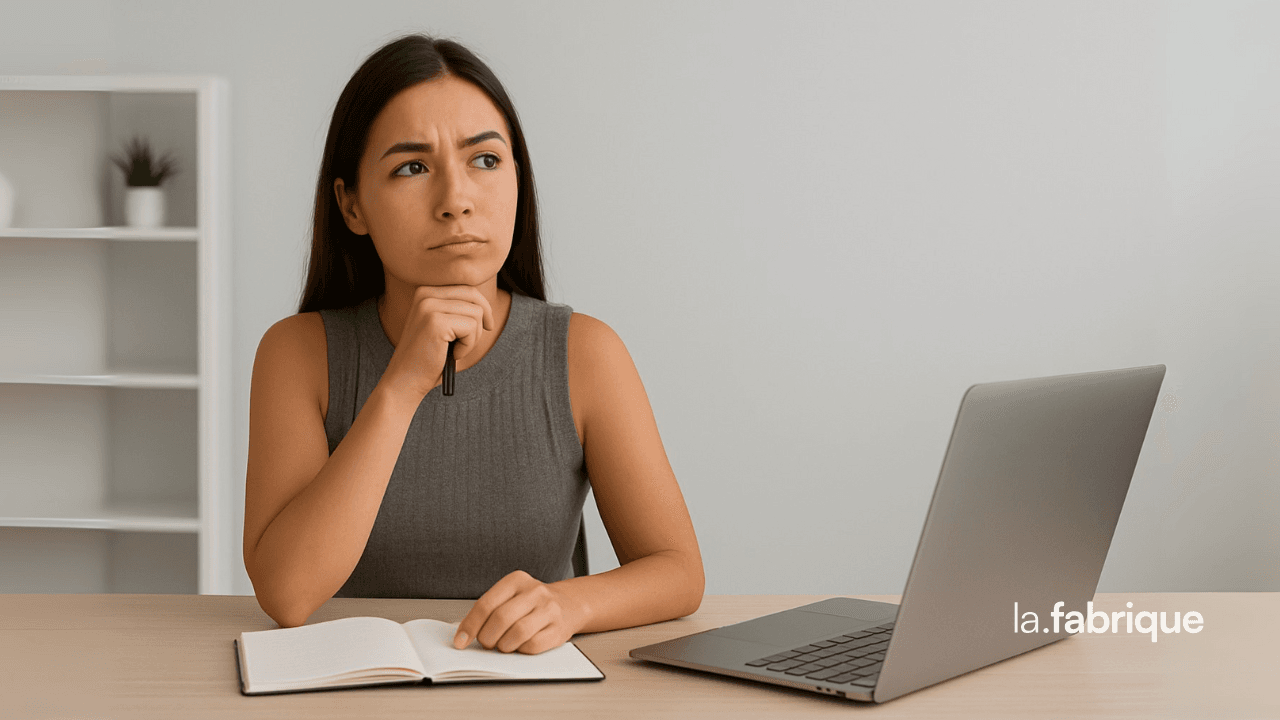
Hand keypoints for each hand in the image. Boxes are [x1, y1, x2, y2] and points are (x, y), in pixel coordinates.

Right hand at [381, 285, 493, 398]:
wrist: (405, 380)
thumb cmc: (428, 357)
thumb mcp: (443, 327)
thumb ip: (457, 310)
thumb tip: (485, 305)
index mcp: (425, 292)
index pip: (466, 288)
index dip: (482, 306)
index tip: (487, 324)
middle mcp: (425, 294)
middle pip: (473, 296)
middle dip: (482, 319)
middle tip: (474, 340)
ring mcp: (429, 306)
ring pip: (476, 313)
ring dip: (473, 337)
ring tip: (456, 350)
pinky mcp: (436, 322)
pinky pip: (471, 328)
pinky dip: (468, 346)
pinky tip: (453, 355)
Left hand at [452, 570, 588, 653]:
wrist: (568, 605)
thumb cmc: (531, 603)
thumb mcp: (511, 596)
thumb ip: (490, 610)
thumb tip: (464, 634)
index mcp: (517, 580)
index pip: (486, 604)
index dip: (470, 625)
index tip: (460, 641)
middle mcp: (535, 592)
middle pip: (501, 619)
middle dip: (487, 637)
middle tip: (486, 643)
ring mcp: (549, 610)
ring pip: (518, 633)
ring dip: (504, 645)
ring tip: (503, 645)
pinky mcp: (558, 630)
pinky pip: (533, 645)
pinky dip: (521, 650)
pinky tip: (520, 645)